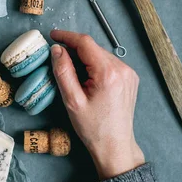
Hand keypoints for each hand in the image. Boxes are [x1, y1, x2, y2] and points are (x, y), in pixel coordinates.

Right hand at [50, 30, 144, 179]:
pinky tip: (86, 79)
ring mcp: (129, 73)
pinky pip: (108, 63)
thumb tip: (57, 49)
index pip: (85, 43)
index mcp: (108, 73)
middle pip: (92, 48)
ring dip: (83, 58)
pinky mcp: (130, 78)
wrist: (115, 145)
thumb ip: (63, 71)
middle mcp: (122, 68)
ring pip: (100, 55)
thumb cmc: (93, 127)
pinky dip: (94, 65)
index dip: (67, 36)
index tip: (52, 35)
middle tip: (56, 60)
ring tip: (71, 74)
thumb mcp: (72, 100)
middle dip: (73, 50)